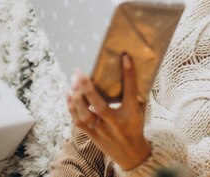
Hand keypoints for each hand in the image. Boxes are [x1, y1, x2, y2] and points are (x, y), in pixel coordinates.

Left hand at [67, 54, 150, 169]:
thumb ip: (136, 93)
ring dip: (77, 97)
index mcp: (132, 114)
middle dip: (88, 89)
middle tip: (81, 73)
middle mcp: (115, 123)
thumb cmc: (135, 126)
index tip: (124, 57)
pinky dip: (71, 107)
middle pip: (100, 106)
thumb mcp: (141, 110)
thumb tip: (129, 69)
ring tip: (73, 80)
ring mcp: (102, 131)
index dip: (128, 73)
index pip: (130, 91)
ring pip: (85, 115)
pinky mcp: (92, 135)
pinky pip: (78, 121)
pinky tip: (68, 94)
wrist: (130, 153)